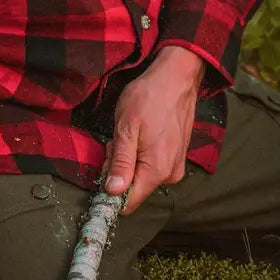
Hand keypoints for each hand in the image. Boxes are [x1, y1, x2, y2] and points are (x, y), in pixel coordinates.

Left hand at [102, 46, 206, 215]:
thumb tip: (113, 192)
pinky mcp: (177, 157)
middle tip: (116, 141)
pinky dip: (141, 154)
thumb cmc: (149, 98)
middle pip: (133, 187)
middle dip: (118, 168)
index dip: (109, 191)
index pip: (128, 202)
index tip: (102, 169)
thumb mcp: (126, 127)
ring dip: (129, 159)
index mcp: (156, 170)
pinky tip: (142, 133)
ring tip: (131, 132)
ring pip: (141, 175)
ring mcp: (176, 166)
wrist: (176, 77)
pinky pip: (152, 165)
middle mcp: (170, 174)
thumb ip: (121, 162)